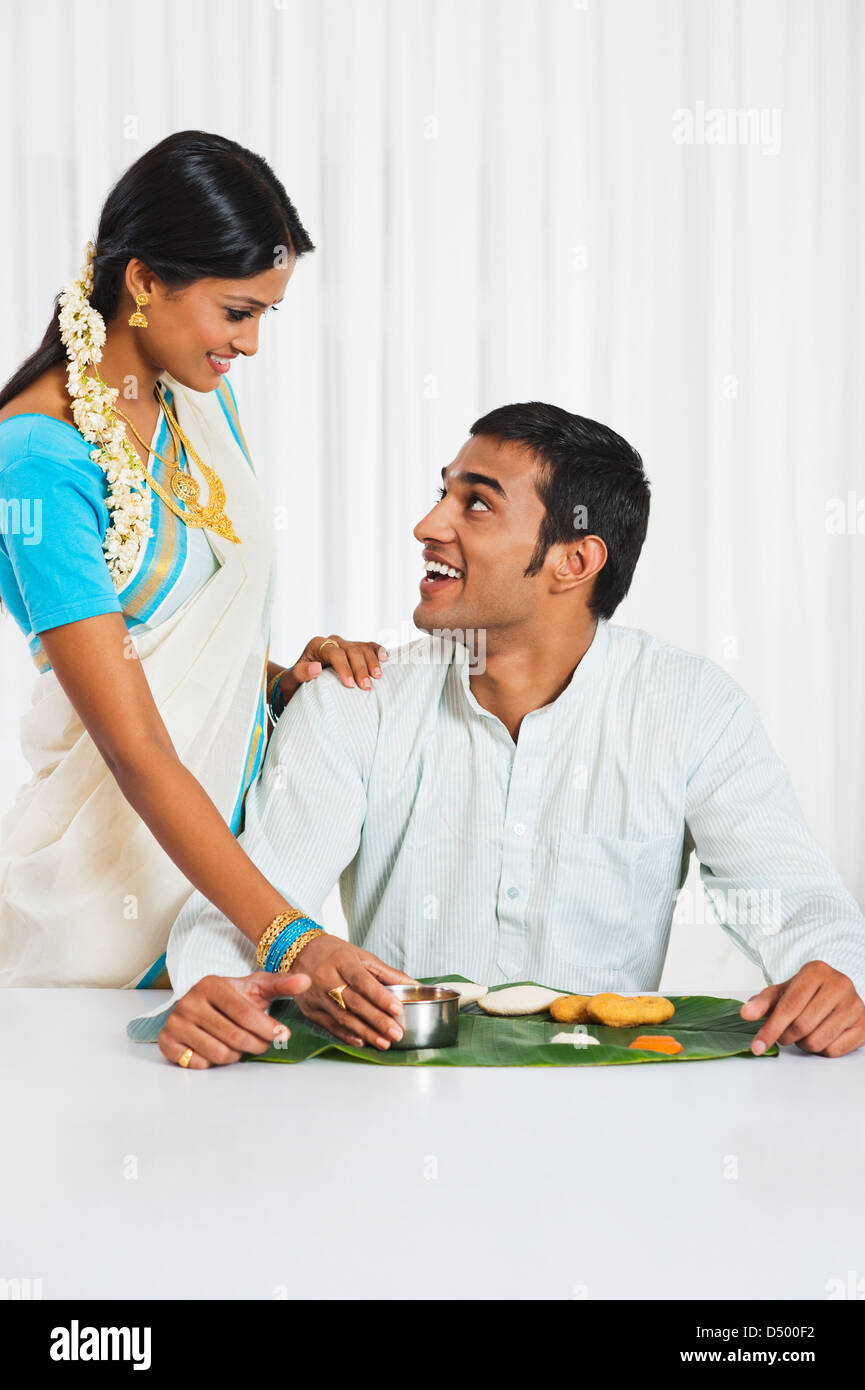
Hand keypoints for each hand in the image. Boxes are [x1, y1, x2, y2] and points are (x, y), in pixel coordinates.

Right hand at [157, 970, 311, 1068]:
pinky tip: (216, 1048)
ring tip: (238, 1044)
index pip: (245, 1014)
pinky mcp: (167, 1042)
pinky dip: (213, 1062)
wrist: (200, 1006)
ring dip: (236, 1055)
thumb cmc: (233, 998)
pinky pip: (199, 1064)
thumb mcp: (257, 987)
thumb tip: (307, 980)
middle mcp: (188, 1001)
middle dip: (256, 1045)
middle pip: (234, 1037)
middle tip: (262, 1043)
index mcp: (211, 984)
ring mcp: (175, 1022)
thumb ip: (282, 984)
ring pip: (219, 1054)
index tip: (283, 1035)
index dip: (268, 1028)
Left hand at [277, 635, 388, 705]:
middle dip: (360, 668)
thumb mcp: (290, 681)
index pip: (334, 652)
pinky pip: (369, 647)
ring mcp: (345, 645)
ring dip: (372, 662)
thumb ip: (299, 674)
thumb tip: (316, 668)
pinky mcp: (355, 650)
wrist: (300, 682)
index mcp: (316, 645)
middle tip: (366, 687)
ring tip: (377, 677)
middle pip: (351, 649)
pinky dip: (378, 652)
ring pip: (363, 647)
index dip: (344, 667)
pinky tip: (385, 659)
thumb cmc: (294, 684)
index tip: (350, 684)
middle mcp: (331, 641)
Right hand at [290, 932, 415, 1048]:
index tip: (398, 1009)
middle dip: (378, 1020)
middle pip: (355, 1002)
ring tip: (384, 1042)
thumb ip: (386, 972)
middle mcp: (326, 978)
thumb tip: (413, 984)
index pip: (363, 981)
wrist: (298, 953)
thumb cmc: (334, 953)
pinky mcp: (310, 1010)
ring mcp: (316, 996)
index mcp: (342, 960)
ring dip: (366, 1032)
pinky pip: (330, 1026)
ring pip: (344, 1018)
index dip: (381, 997)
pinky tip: (361, 1041)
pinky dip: (347, 1035)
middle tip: (396, 1033)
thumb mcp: (360, 955)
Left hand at [740, 961, 864, 1057]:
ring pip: (818, 1041)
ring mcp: (854, 1004)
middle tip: (785, 1034)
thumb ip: (762, 1002)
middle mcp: (840, 984)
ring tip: (804, 1033)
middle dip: (787, 1036)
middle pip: (802, 1026)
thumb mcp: (782, 992)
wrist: (835, 993)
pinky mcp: (864, 1024)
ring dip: (804, 1044)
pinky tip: (821, 1036)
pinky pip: (834, 1051)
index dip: (771, 1029)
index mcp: (816, 971)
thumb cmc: (806, 993)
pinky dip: (821, 1050)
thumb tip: (745, 1013)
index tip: (757, 1046)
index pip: (790, 1006)